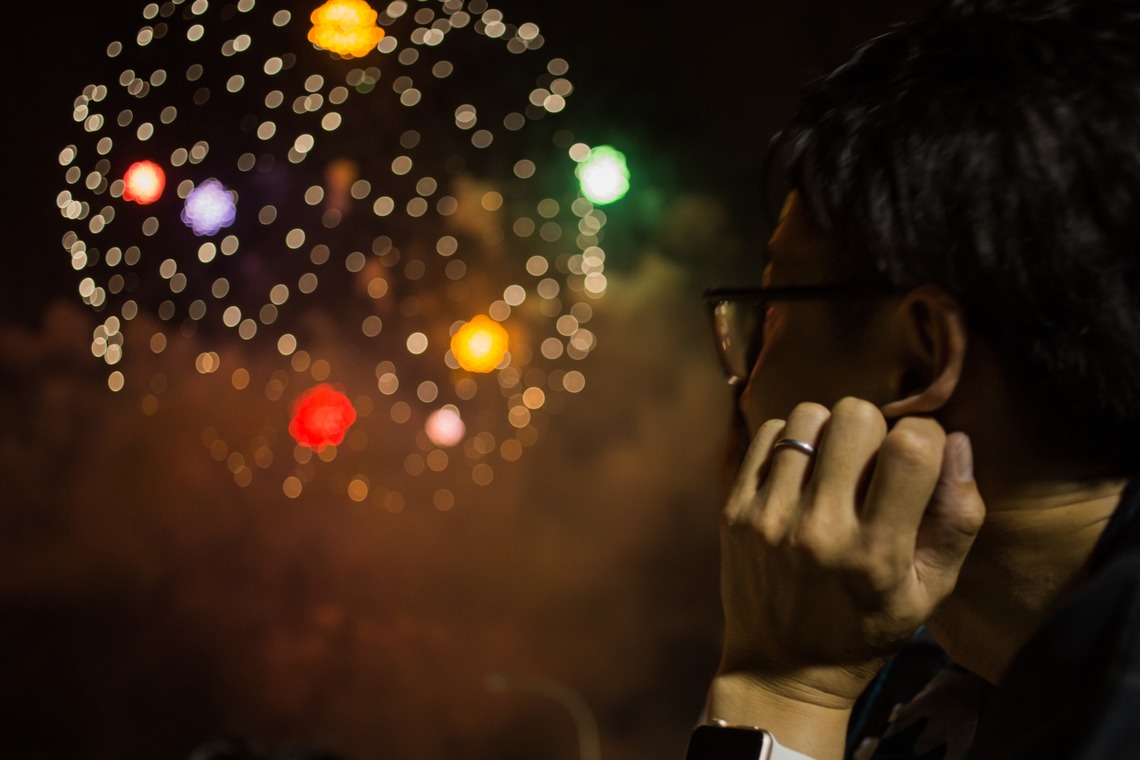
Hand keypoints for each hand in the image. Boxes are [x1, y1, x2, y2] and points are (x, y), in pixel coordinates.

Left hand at [718, 398, 984, 708]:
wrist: (781, 670)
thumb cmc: (866, 628)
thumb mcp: (931, 591)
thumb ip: (958, 517)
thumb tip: (955, 440)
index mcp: (875, 553)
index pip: (911, 446)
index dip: (925, 436)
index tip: (918, 458)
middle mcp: (818, 529)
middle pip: (854, 415)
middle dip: (874, 428)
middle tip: (872, 462)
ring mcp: (769, 516)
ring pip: (807, 415)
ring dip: (829, 431)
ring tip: (834, 467)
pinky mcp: (734, 509)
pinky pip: (766, 434)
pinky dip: (789, 441)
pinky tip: (801, 472)